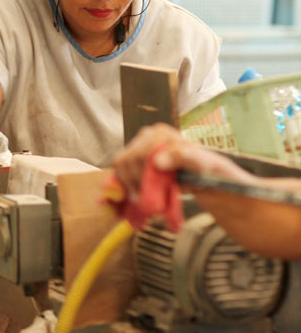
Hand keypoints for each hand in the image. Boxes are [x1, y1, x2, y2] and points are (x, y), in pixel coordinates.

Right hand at [112, 123, 254, 200]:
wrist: (210, 183)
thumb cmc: (212, 173)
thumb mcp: (205, 165)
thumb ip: (185, 158)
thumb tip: (158, 161)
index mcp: (161, 133)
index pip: (140, 154)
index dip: (141, 175)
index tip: (147, 193)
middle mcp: (147, 137)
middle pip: (126, 160)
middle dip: (133, 182)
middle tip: (144, 199)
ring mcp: (140, 149)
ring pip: (120, 167)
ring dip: (126, 185)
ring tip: (139, 199)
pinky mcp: (136, 162)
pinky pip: (119, 172)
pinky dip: (119, 186)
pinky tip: (124, 198)